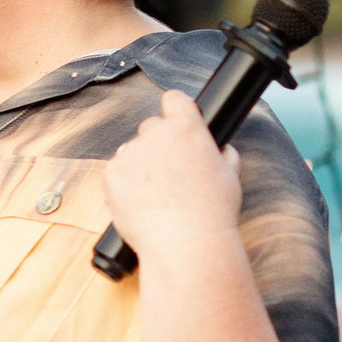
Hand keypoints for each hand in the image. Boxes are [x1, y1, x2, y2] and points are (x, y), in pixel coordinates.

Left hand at [103, 88, 243, 264]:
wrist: (185, 243)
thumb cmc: (212, 212)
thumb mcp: (230, 176)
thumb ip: (223, 155)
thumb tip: (220, 150)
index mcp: (187, 129)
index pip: (175, 99)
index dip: (175, 109)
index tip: (175, 118)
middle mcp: (156, 135)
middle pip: (151, 127)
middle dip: (158, 144)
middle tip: (169, 173)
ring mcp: (130, 154)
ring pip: (132, 151)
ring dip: (140, 165)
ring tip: (157, 195)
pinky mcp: (111, 174)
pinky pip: (116, 172)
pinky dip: (124, 184)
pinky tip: (141, 202)